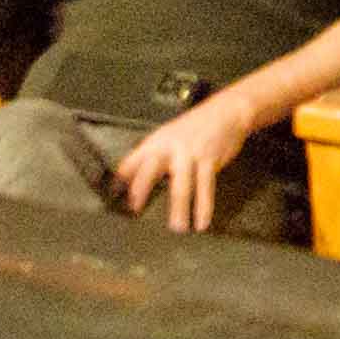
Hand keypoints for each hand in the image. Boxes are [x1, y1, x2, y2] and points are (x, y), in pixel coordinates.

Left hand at [107, 93, 253, 228]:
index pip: (132, 160)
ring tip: (177, 227)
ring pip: (182, 185)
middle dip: (142, 188)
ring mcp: (190, 154)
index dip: (122, 178)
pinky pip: (205, 187)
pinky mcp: (209, 160)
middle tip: (136, 208)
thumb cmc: (196, 126)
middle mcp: (170, 147)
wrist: (226, 110)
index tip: (113, 195)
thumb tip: (132, 179)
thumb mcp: (169, 136)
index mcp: (156, 142)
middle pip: (151, 169)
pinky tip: (202, 222)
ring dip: (179, 208)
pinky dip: (204, 206)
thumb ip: (153, 156)